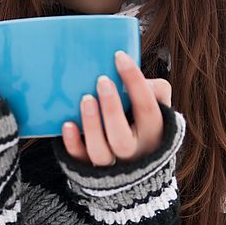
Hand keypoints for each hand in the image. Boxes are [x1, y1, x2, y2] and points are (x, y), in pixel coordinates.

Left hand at [61, 50, 171, 165]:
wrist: (141, 156)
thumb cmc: (145, 118)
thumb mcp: (158, 103)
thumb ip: (152, 87)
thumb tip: (132, 69)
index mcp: (154, 130)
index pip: (147, 106)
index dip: (134, 80)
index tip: (119, 56)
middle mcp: (135, 151)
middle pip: (122, 139)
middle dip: (111, 109)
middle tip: (102, 80)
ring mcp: (113, 163)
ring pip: (101, 153)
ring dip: (92, 126)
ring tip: (85, 98)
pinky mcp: (92, 168)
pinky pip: (80, 161)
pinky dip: (73, 144)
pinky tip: (67, 124)